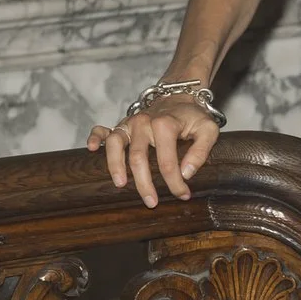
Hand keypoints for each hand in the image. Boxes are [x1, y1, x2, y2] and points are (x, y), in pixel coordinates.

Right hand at [88, 97, 220, 207]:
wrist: (179, 96)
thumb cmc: (194, 117)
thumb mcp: (208, 130)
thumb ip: (200, 151)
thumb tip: (186, 173)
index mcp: (165, 124)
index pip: (167, 161)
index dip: (174, 182)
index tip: (183, 195)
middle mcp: (143, 122)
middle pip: (138, 157)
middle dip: (144, 184)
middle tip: (151, 203)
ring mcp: (130, 123)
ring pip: (115, 144)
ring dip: (115, 166)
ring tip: (121, 185)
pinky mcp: (121, 124)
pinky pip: (103, 129)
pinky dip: (95, 138)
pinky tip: (92, 149)